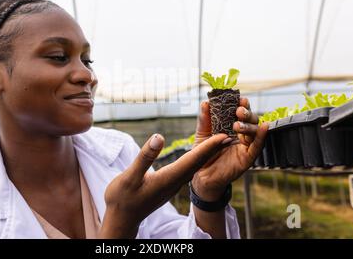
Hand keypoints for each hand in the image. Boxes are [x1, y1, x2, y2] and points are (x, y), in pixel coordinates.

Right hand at [99, 131, 232, 237]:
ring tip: (219, 140)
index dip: (208, 147)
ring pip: (194, 167)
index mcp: (168, 179)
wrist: (121, 218)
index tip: (222, 135)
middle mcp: (174, 182)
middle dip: (214, 148)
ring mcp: (172, 185)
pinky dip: (196, 158)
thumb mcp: (129, 176)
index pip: (192, 160)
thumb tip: (159, 137)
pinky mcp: (168, 185)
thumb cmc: (122, 198)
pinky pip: (187, 170)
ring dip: (207, 153)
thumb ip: (145, 157)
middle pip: (199, 163)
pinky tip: (198, 154)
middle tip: (230, 133)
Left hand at [190, 98, 267, 201]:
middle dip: (247, 113)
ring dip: (249, 125)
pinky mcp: (247, 158)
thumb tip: (205, 102)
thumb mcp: (202, 134)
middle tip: (238, 111)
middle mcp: (241, 134)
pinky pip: (257, 147)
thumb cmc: (204, 153)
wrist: (201, 175)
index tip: (239, 98)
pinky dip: (261, 137)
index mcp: (231, 126)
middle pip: (251, 120)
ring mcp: (245, 146)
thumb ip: (204, 119)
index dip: (242, 104)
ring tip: (237, 125)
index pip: (240, 112)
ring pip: (255, 131)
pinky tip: (264, 127)